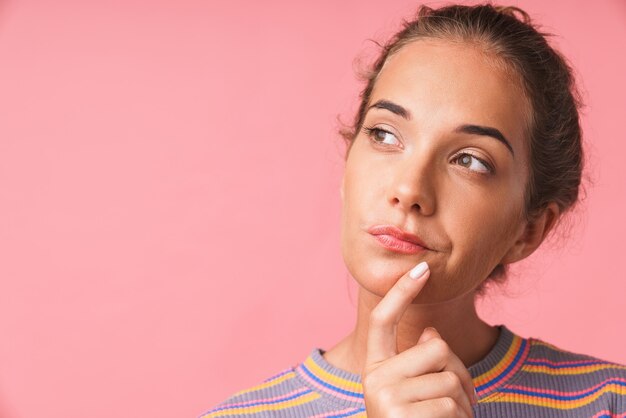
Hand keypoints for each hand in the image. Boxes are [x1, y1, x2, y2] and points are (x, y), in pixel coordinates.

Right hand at [362, 261, 477, 416]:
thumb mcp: (414, 392)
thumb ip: (420, 361)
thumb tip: (431, 333)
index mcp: (375, 368)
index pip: (383, 321)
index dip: (401, 293)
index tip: (421, 268)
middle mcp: (374, 380)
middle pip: (436, 348)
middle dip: (459, 371)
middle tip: (457, 400)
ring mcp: (386, 399)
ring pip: (450, 378)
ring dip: (464, 402)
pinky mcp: (402, 417)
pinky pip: (452, 404)